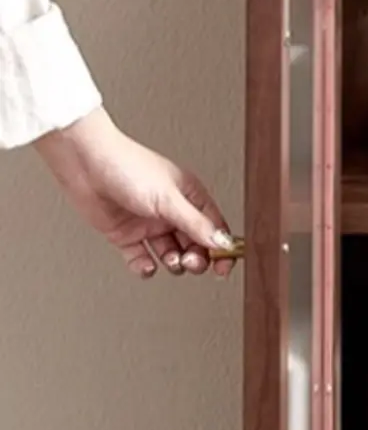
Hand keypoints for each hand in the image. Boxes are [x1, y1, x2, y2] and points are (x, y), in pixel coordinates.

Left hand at [36, 107, 235, 277]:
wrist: (83, 163)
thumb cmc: (126, 166)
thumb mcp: (169, 198)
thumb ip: (197, 224)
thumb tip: (222, 243)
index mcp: (189, 197)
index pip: (215, 228)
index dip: (221, 249)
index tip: (222, 266)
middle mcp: (171, 212)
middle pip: (195, 246)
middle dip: (196, 259)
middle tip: (189, 261)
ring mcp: (149, 224)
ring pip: (171, 255)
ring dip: (172, 263)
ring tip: (168, 259)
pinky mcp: (126, 235)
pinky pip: (141, 259)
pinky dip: (144, 267)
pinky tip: (146, 265)